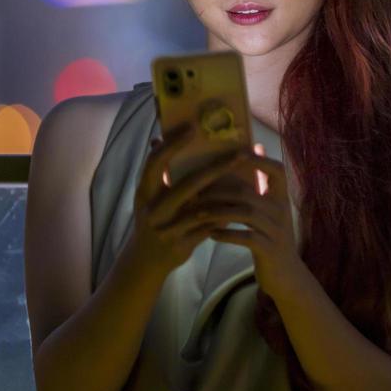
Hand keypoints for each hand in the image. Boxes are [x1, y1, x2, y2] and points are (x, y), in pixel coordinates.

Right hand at [123, 121, 264, 278]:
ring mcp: (167, 229)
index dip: (172, 145)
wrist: (144, 262)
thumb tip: (158, 139)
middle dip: (217, 167)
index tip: (192, 128)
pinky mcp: (180, 245)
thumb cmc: (153, 220)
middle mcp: (153, 209)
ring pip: (202, 208)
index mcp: (144, 192)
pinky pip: (208, 228)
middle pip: (187, 184)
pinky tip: (241, 206)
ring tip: (247, 182)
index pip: (155, 162)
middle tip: (240, 153)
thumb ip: (158, 172)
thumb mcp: (149, 197)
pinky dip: (224, 216)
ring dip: (227, 194)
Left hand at [166, 141, 306, 298]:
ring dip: (218, 211)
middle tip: (195, 189)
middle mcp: (281, 212)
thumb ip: (259, 189)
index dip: (258, 159)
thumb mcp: (269, 213)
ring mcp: (277, 231)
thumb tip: (245, 155)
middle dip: (220, 189)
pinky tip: (210, 234)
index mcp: (281, 199)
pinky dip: (226, 234)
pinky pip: (246, 238)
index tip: (234, 152)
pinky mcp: (269, 250)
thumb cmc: (270, 239)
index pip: (277, 170)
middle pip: (249, 193)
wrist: (286, 276)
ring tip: (196, 212)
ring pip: (246, 214)